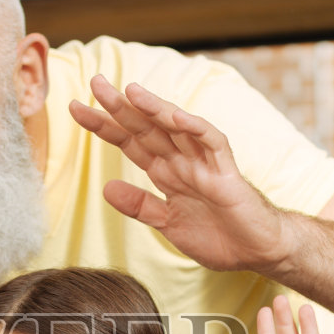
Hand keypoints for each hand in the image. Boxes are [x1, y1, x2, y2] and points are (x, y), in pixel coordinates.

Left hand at [68, 75, 286, 272]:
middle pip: (147, 128)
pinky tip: (176, 116)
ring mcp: (205, 164)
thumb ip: (141, 206)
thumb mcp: (168, 224)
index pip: (130, 143)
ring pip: (177, 128)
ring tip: (130, 91)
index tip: (76, 109)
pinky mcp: (227, 173)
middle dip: (120, 106)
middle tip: (95, 81)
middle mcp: (183, 162)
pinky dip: (196, 128)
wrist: (258, 252)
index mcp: (167, 173)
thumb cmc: (220, 236)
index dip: (104, 126)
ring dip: (155, 108)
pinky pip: (212, 143)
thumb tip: (106, 189)